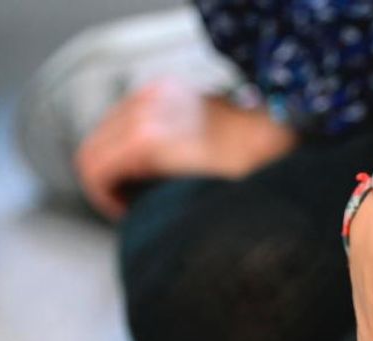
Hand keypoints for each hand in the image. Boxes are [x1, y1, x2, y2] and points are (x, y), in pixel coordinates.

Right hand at [74, 78, 296, 217]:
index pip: (92, 170)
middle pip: (92, 149)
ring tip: (145, 184)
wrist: (280, 129)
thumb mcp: (202, 199)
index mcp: (147, 140)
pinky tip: (155, 160)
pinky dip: (128, 140)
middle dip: (105, 182)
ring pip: (105, 131)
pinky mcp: (165, 87)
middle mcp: (144, 110)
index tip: (126, 215)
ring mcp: (153, 93)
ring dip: (116, 159)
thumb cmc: (249, 170)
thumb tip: (134, 219)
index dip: (103, 200)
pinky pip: (126, 116)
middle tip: (133, 204)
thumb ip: (157, 202)